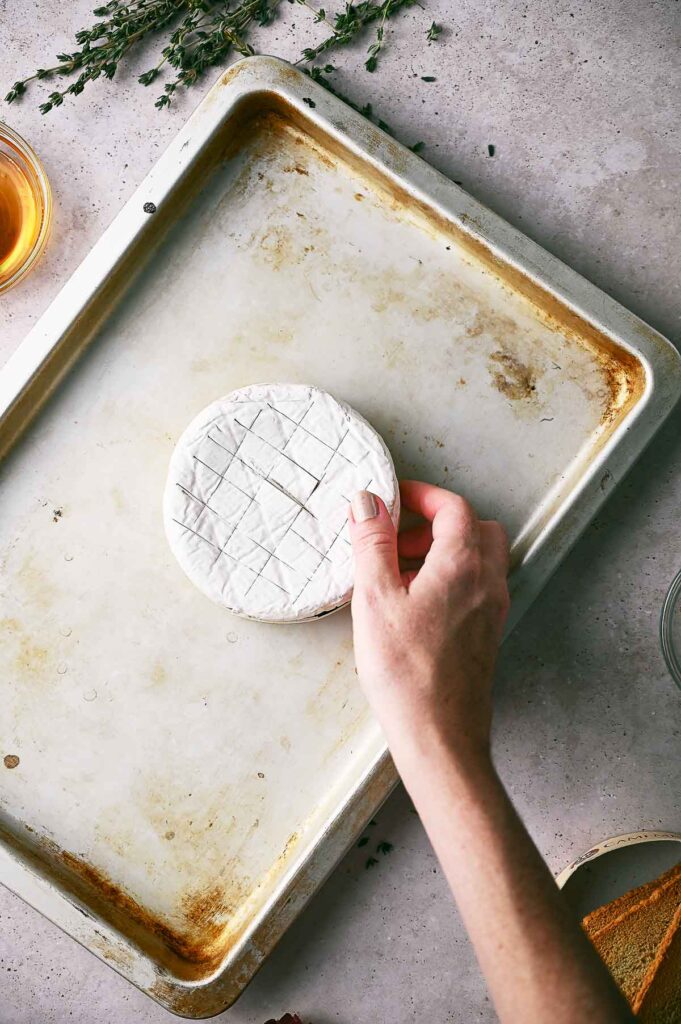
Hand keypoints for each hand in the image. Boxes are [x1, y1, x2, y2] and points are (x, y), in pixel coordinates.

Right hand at [348, 481, 509, 765]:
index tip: (392, 499)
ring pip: (477, 558)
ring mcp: (492, 609)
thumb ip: (373, 543)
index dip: (421, 495)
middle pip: (473, 528)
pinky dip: (449, 578)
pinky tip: (412, 603)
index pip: (452, 507)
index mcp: (463, 564)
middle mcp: (487, 582)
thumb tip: (368, 503)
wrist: (440, 734)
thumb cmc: (408, 673)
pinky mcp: (486, 634)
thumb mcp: (375, 598)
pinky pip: (475, 587)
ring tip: (398, 571)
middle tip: (396, 536)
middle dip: (434, 522)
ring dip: (442, 550)